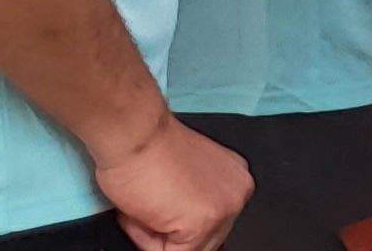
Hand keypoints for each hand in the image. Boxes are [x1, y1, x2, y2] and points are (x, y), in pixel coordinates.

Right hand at [89, 117, 249, 250]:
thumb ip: (193, 205)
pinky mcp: (202, 223)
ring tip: (144, 205)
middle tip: (147, 205)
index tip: (158, 205)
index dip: (173, 223)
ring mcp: (225, 210)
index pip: (210, 227)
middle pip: (202, 241)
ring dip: (155, 237)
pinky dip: (146, 240)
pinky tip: (140, 211)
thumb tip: (180, 237)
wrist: (133, 132)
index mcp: (235, 182)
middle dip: (167, 233)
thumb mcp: (186, 181)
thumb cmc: (146, 149)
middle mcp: (238, 194)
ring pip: (187, 250)